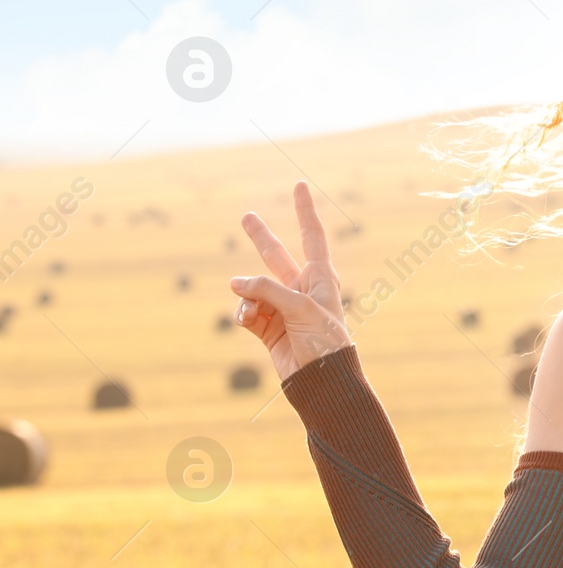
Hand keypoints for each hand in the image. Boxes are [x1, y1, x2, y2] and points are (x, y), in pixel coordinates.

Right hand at [229, 181, 353, 381]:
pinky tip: (248, 319)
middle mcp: (301, 289)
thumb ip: (267, 289)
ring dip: (248, 294)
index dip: (305, 210)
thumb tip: (234, 283)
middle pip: (276, 256)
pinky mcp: (267, 328)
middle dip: (261, 237)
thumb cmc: (324, 341)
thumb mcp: (300, 308)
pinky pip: (246, 311)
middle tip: (246, 216)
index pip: (312, 236)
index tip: (299, 186)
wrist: (322, 381)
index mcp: (321, 278)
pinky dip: (244, 313)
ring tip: (251, 307)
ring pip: (254, 288)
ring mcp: (283, 308)